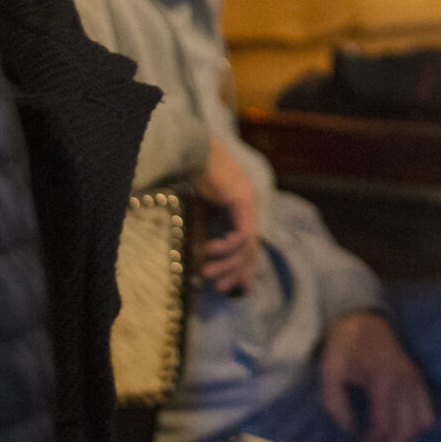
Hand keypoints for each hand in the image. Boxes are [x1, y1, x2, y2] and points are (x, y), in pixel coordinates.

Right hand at [190, 139, 260, 295]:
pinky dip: (226, 248)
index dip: (241, 268)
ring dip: (228, 264)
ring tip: (207, 274)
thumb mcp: (196, 216)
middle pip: (250, 249)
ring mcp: (247, 203)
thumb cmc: (190, 178)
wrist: (191, 151)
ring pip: (246, 245)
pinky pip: (240, 234)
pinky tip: (209, 252)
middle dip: (237, 272)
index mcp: (238, 210)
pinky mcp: (242, 200)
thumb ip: (202, 238)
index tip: (230, 288)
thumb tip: (199, 265)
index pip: (246, 245)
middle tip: (221, 289)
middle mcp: (247, 208)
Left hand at [319, 311, 435, 441]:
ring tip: (385, 441)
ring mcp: (415, 380)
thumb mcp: (330, 372)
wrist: (362, 318)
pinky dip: (418, 424)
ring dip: (405, 438)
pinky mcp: (418, 378)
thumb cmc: (345, 345)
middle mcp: (405, 383)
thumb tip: (349, 430)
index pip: (384, 425)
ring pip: (422, 423)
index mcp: (384, 381)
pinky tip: (400, 426)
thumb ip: (336, 404)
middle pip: (406, 430)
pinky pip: (429, 410)